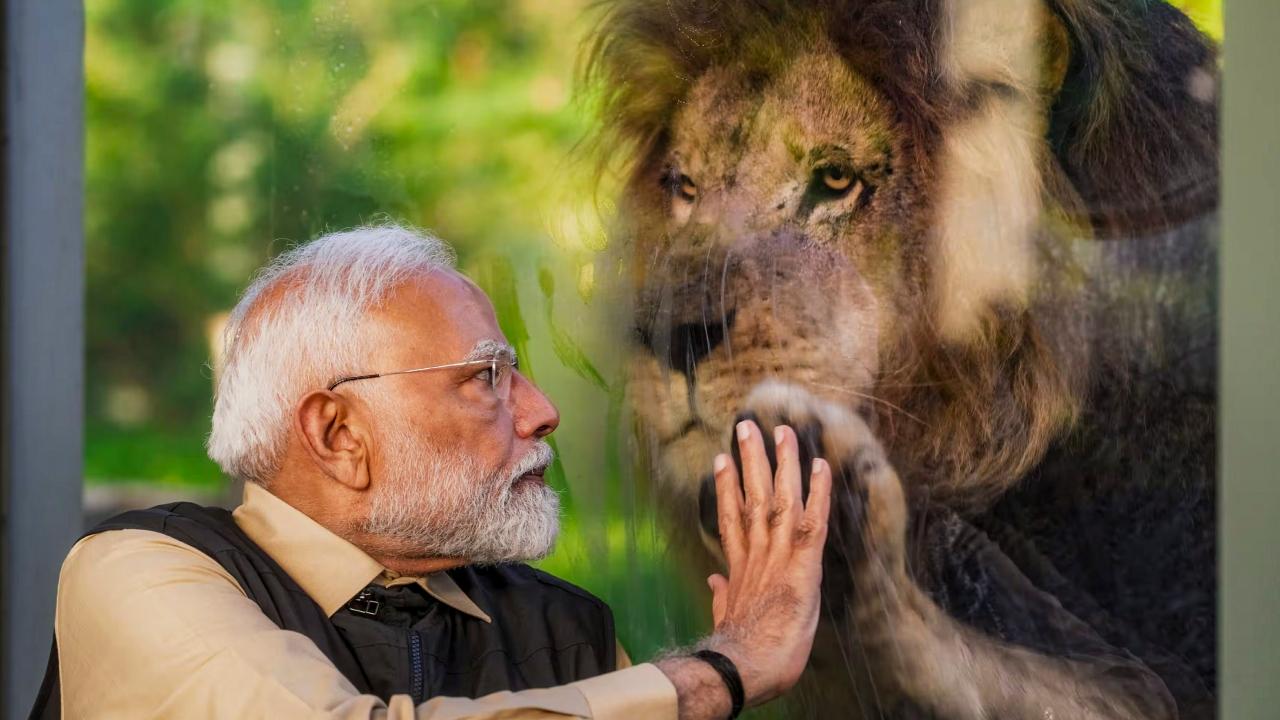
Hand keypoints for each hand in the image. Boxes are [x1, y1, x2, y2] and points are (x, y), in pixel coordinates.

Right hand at [703, 419, 831, 705]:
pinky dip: (818, 492)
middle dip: (751, 460)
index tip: (721, 460)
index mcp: (739, 566)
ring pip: (781, 499)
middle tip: (747, 426)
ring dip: (782, 463)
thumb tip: (714, 582)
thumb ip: (721, 595)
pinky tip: (820, 465)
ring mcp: (779, 555)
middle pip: (753, 496)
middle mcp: (757, 552)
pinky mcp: (803, 563)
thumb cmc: (739, 650)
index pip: (732, 518)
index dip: (727, 487)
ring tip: (782, 430)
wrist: (746, 665)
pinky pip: (814, 521)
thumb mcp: (726, 618)